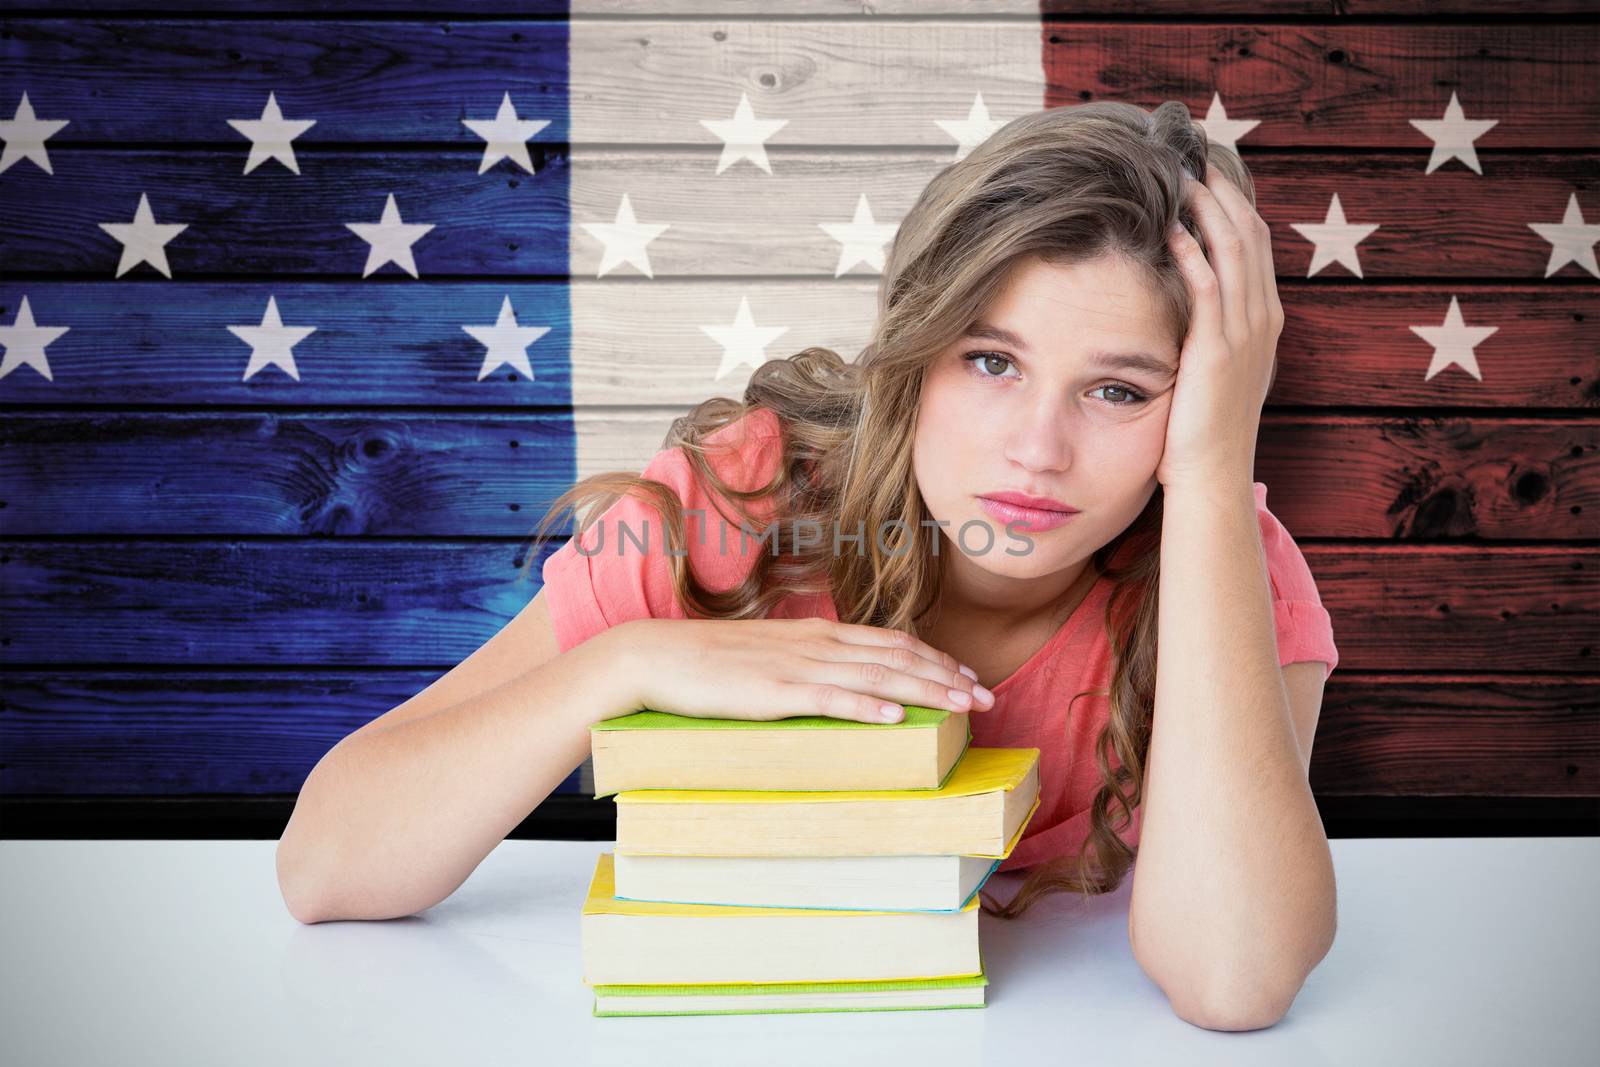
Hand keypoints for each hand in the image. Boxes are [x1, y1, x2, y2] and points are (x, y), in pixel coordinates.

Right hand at [605, 616, 993, 723]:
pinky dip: (869, 705)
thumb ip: (807, 665)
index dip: (934, 659)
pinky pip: (832, 698)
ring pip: (877, 674)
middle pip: (897, 656)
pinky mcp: (777, 692)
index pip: (890, 642)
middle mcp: (816, 643)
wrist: (658, 657)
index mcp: (816, 634)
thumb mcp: (770, 657)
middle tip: (986, 698)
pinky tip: (897, 716)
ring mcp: (798, 666)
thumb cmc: (710, 663)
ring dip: (926, 690)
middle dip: (947, 676)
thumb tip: (840, 682)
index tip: (967, 678)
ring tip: (962, 706)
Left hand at [1156, 168, 1284, 491]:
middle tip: (1190, 151)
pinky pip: (1208, 287)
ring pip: (1233, 250)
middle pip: (1249, 233)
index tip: (1206, 167)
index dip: (1233, 199)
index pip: (1254, 241)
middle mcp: (1263, 318)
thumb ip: (1210, 328)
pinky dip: (1191, 252)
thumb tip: (1183, 295)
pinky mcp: (1218, 350)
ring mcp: (1245, 333)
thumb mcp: (1216, 367)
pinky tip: (1169, 228)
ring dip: (1206, 207)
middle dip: (1222, 188)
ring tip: (1178, 173)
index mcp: (1264, 318)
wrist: (1211, 475)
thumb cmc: (1202, 427)